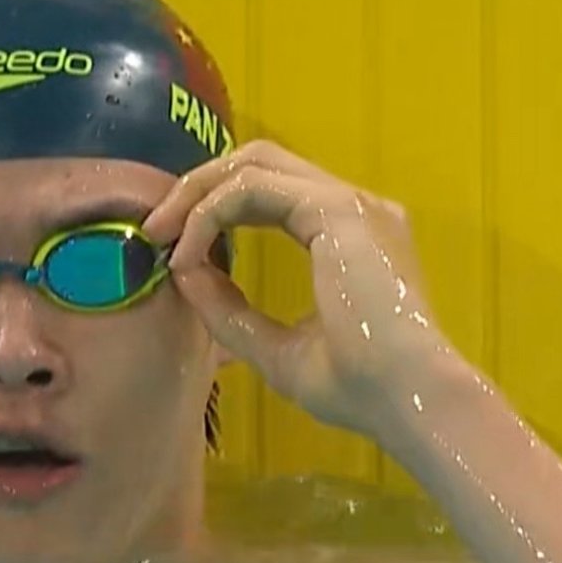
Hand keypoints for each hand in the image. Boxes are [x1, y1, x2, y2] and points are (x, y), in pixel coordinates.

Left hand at [145, 140, 451, 440]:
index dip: (215, 210)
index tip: (172, 251)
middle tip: (154, 230)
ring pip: (254, 164)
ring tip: (161, 235)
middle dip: (198, 188)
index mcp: (350, 236)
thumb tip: (183, 273)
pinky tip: (189, 253)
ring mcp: (350, 203)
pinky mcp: (338, 210)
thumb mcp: (276, 348)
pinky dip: (211, 214)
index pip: (271, 194)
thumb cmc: (359, 387)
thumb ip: (231, 310)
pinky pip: (253, 188)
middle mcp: (354, 208)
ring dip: (198, 194)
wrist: (408, 399)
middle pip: (259, 163)